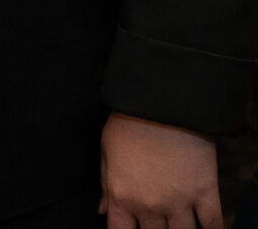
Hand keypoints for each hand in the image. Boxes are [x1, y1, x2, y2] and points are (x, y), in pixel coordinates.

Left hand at [100, 111, 220, 228]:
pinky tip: (206, 228)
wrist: (161, 100)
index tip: (131, 226)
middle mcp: (150, 206)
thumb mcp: (107, 148)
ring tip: (178, 221)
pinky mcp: (205, 193)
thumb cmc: (129, 120)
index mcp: (122, 196)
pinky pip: (213, 226)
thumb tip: (102, 211)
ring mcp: (179, 202)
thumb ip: (105, 184)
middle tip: (157, 219)